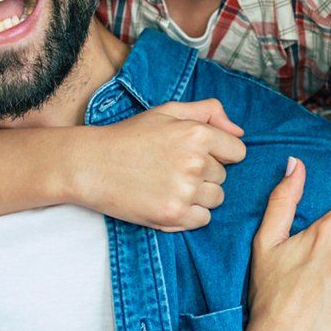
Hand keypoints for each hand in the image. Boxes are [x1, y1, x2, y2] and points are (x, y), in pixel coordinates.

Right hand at [83, 100, 246, 230]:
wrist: (91, 165)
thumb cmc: (129, 137)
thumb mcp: (167, 111)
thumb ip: (208, 112)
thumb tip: (239, 131)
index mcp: (196, 134)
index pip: (237, 152)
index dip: (220, 153)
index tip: (199, 154)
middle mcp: (195, 163)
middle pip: (223, 177)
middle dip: (205, 173)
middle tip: (173, 168)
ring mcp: (184, 192)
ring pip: (216, 199)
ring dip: (200, 195)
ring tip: (170, 184)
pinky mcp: (173, 215)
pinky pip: (203, 219)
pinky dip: (190, 214)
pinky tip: (168, 200)